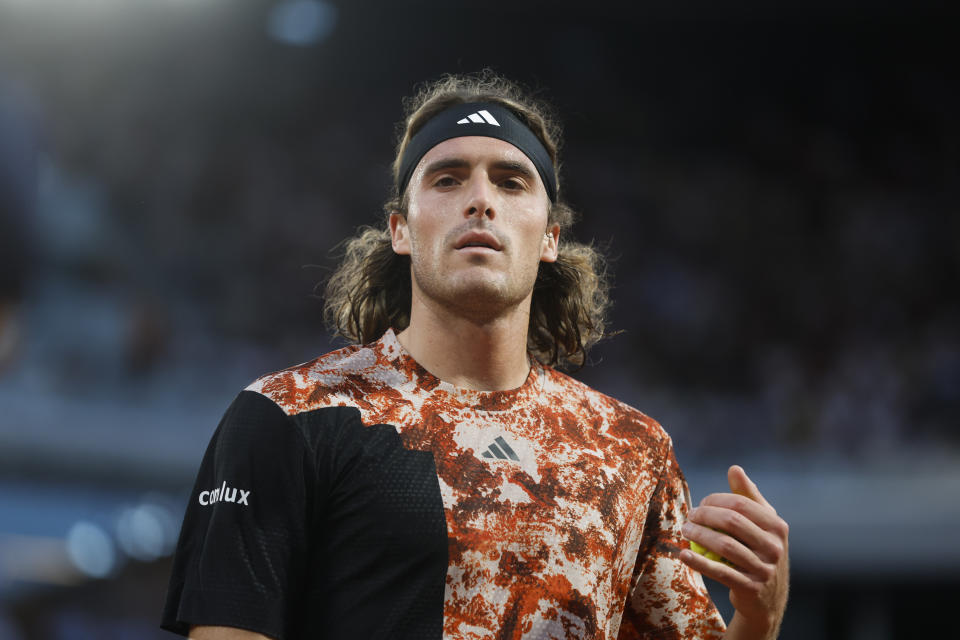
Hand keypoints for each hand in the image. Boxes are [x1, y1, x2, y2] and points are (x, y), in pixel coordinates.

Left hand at [680, 465, 788, 638]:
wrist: (768, 599)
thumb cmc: (759, 551)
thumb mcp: (761, 524)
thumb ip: (748, 496)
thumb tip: (734, 469)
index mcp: (777, 526)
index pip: (740, 504)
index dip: (715, 500)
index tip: (700, 503)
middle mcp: (775, 547)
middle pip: (732, 522)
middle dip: (705, 515)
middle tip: (689, 516)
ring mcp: (764, 568)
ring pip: (724, 545)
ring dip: (698, 535)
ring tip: (684, 531)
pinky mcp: (750, 588)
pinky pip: (719, 571)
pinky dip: (698, 562)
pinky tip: (682, 554)